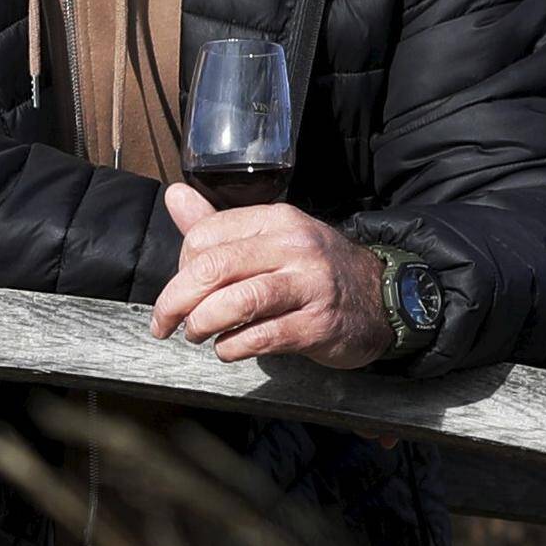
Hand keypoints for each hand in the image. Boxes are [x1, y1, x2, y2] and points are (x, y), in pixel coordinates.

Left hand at [146, 184, 393, 366]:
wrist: (382, 298)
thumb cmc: (315, 271)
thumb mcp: (272, 237)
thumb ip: (218, 223)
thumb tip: (174, 196)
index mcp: (276, 220)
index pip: (205, 236)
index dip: (180, 267)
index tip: (180, 288)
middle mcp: (293, 246)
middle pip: (213, 267)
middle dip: (175, 300)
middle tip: (163, 322)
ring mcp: (309, 285)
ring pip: (235, 302)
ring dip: (201, 324)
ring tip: (195, 335)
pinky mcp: (319, 325)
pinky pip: (261, 337)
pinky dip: (232, 348)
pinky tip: (228, 349)